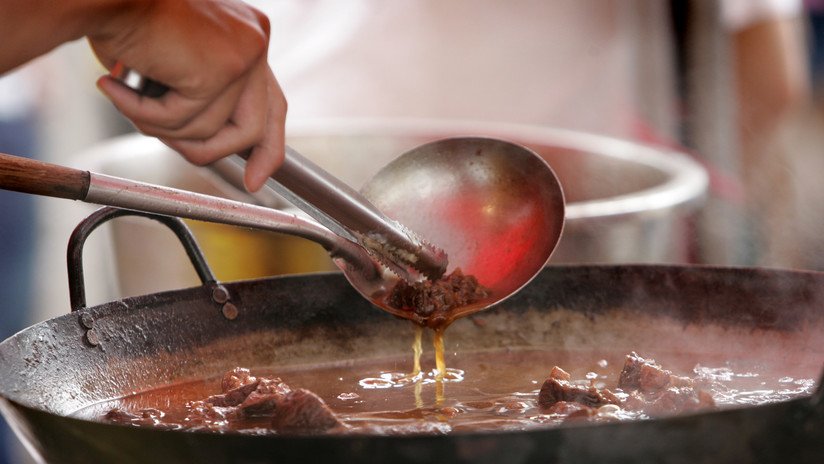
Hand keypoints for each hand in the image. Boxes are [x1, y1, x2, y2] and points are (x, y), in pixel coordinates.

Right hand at [89, 0, 285, 190]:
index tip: (255, 180)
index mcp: (247, 39)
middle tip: (178, 153)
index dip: (266, 147)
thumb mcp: (175, 66)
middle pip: (254, 127)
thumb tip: (208, 144)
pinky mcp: (219, 70)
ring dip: (161, 127)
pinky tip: (117, 87)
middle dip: (216, 153)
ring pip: (211, 132)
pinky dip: (143, 114)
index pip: (271, 103)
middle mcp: (253, 43)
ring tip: (128, 97)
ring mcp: (241, 56)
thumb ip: (201, 98)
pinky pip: (183, 122)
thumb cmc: (123, 22)